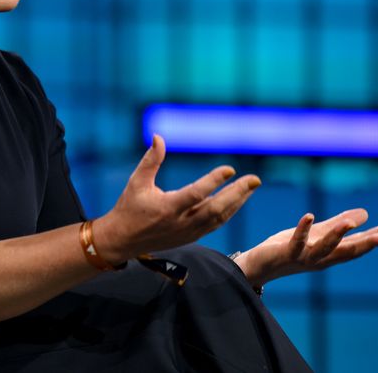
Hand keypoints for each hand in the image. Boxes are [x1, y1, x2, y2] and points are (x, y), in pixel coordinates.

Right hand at [93, 135, 261, 263]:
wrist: (122, 241)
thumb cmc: (128, 208)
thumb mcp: (136, 182)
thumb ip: (151, 160)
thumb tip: (159, 137)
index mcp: (167, 208)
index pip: (196, 193)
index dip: (214, 181)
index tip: (230, 168)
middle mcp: (181, 222)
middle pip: (216, 209)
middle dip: (238, 193)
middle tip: (254, 179)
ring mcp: (188, 232)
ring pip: (220, 218)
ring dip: (237, 202)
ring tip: (251, 187)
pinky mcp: (191, 237)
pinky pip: (216, 224)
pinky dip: (229, 211)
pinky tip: (238, 200)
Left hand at [234, 209, 377, 286]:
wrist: (259, 265)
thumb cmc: (289, 249)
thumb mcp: (317, 234)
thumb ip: (338, 224)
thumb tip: (365, 214)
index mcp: (331, 252)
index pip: (358, 243)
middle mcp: (321, 259)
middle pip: (348, 252)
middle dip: (367, 245)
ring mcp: (304, 257)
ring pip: (324, 249)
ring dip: (337, 237)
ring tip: (349, 223)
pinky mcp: (286, 253)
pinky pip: (297, 242)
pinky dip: (303, 230)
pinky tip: (309, 216)